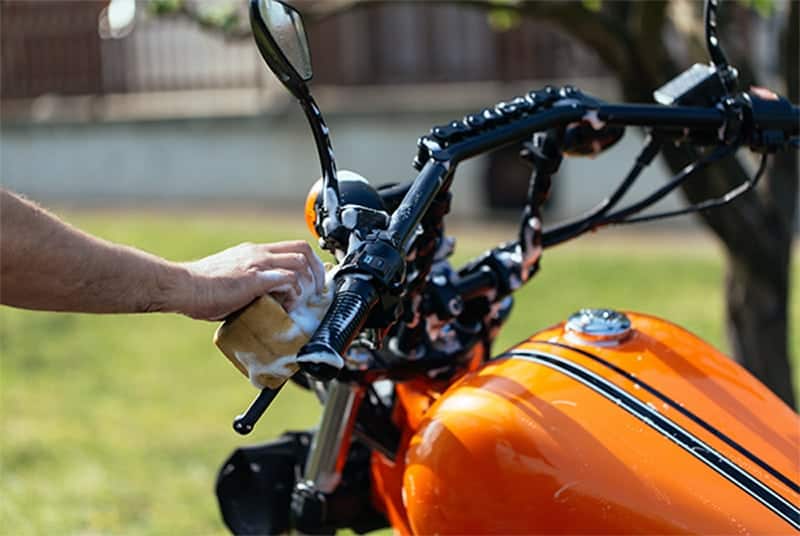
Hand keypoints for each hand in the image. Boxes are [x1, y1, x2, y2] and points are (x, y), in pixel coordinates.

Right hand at [175, 241, 325, 320]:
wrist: (182, 286)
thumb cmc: (199, 288)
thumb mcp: (232, 281)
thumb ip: (250, 287)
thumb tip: (262, 303)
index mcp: (252, 252)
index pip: (291, 247)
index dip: (308, 262)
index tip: (313, 280)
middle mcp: (258, 253)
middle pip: (302, 249)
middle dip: (317, 269)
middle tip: (317, 290)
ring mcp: (257, 263)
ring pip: (299, 261)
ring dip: (308, 282)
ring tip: (303, 300)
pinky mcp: (254, 278)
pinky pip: (287, 279)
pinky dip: (294, 293)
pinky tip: (289, 306)